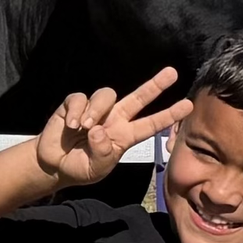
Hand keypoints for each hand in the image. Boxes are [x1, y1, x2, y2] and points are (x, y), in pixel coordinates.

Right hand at [36, 69, 193, 189]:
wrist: (55, 166)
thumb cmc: (81, 167)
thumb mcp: (96, 169)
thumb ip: (102, 154)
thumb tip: (98, 131)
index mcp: (125, 136)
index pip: (151, 124)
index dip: (169, 115)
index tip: (188, 106)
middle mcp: (114, 119)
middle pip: (138, 98)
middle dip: (155, 85)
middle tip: (172, 73)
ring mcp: (96, 110)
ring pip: (107, 95)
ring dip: (96, 109)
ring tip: (83, 127)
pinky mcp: (74, 105)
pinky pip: (79, 98)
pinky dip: (75, 110)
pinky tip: (70, 125)